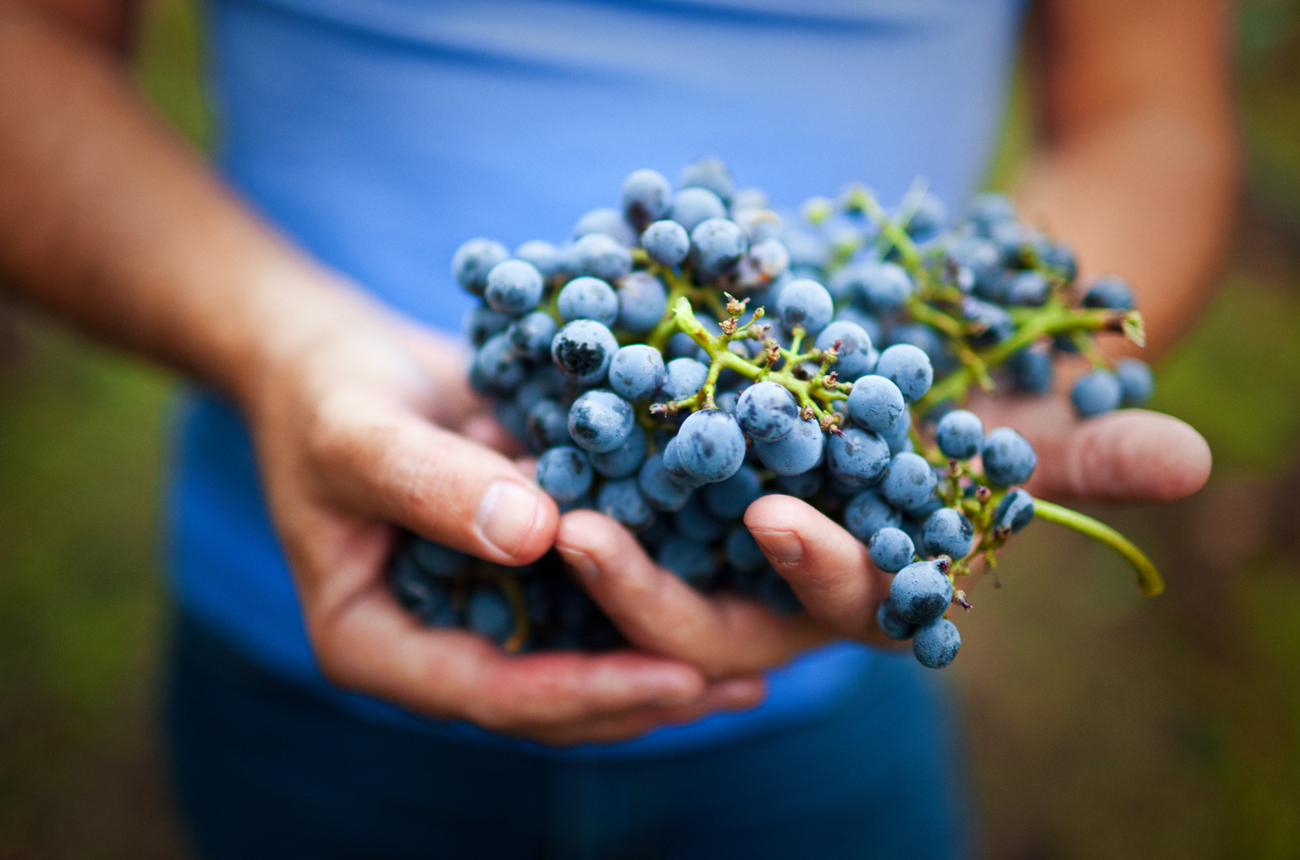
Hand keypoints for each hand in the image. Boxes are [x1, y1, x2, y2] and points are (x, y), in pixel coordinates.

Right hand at [242, 289, 762, 744]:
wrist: (338, 357)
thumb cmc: (326, 393)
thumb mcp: (360, 433)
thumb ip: (432, 483)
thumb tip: (536, 535)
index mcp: (373, 642)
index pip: (487, 693)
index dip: (583, 691)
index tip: (677, 673)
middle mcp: (433, 643)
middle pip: (545, 700)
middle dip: (641, 697)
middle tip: (737, 681)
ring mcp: (478, 610)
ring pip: (575, 661)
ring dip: (657, 665)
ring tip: (754, 666)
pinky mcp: (518, 571)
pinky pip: (586, 602)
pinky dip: (646, 602)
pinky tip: (722, 591)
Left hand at [556, 392, 1210, 662]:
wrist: (870, 365)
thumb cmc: (950, 410)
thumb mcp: (1005, 423)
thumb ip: (1079, 451)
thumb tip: (1195, 461)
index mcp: (860, 587)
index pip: (840, 602)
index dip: (819, 569)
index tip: (780, 514)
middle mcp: (772, 595)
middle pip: (708, 624)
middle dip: (654, 592)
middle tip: (589, 534)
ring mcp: (704, 566)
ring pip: (639, 585)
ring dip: (590, 554)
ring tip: (539, 504)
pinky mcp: (649, 519)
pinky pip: (598, 522)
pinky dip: (566, 491)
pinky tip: (514, 451)